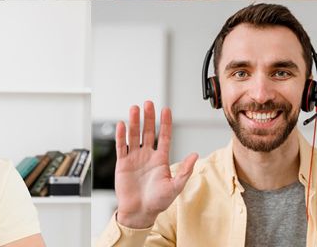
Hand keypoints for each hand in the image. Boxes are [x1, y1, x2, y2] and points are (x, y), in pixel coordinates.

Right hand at [114, 101, 197, 229]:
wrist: (139, 212)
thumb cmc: (158, 202)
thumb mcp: (175, 187)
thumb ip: (184, 171)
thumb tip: (195, 155)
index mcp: (161, 159)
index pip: (164, 136)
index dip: (165, 123)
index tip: (166, 109)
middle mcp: (147, 156)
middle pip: (148, 132)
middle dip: (148, 117)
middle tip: (148, 104)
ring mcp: (135, 158)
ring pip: (134, 135)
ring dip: (134, 122)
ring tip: (134, 109)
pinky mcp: (123, 163)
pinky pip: (121, 146)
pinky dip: (120, 135)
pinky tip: (121, 124)